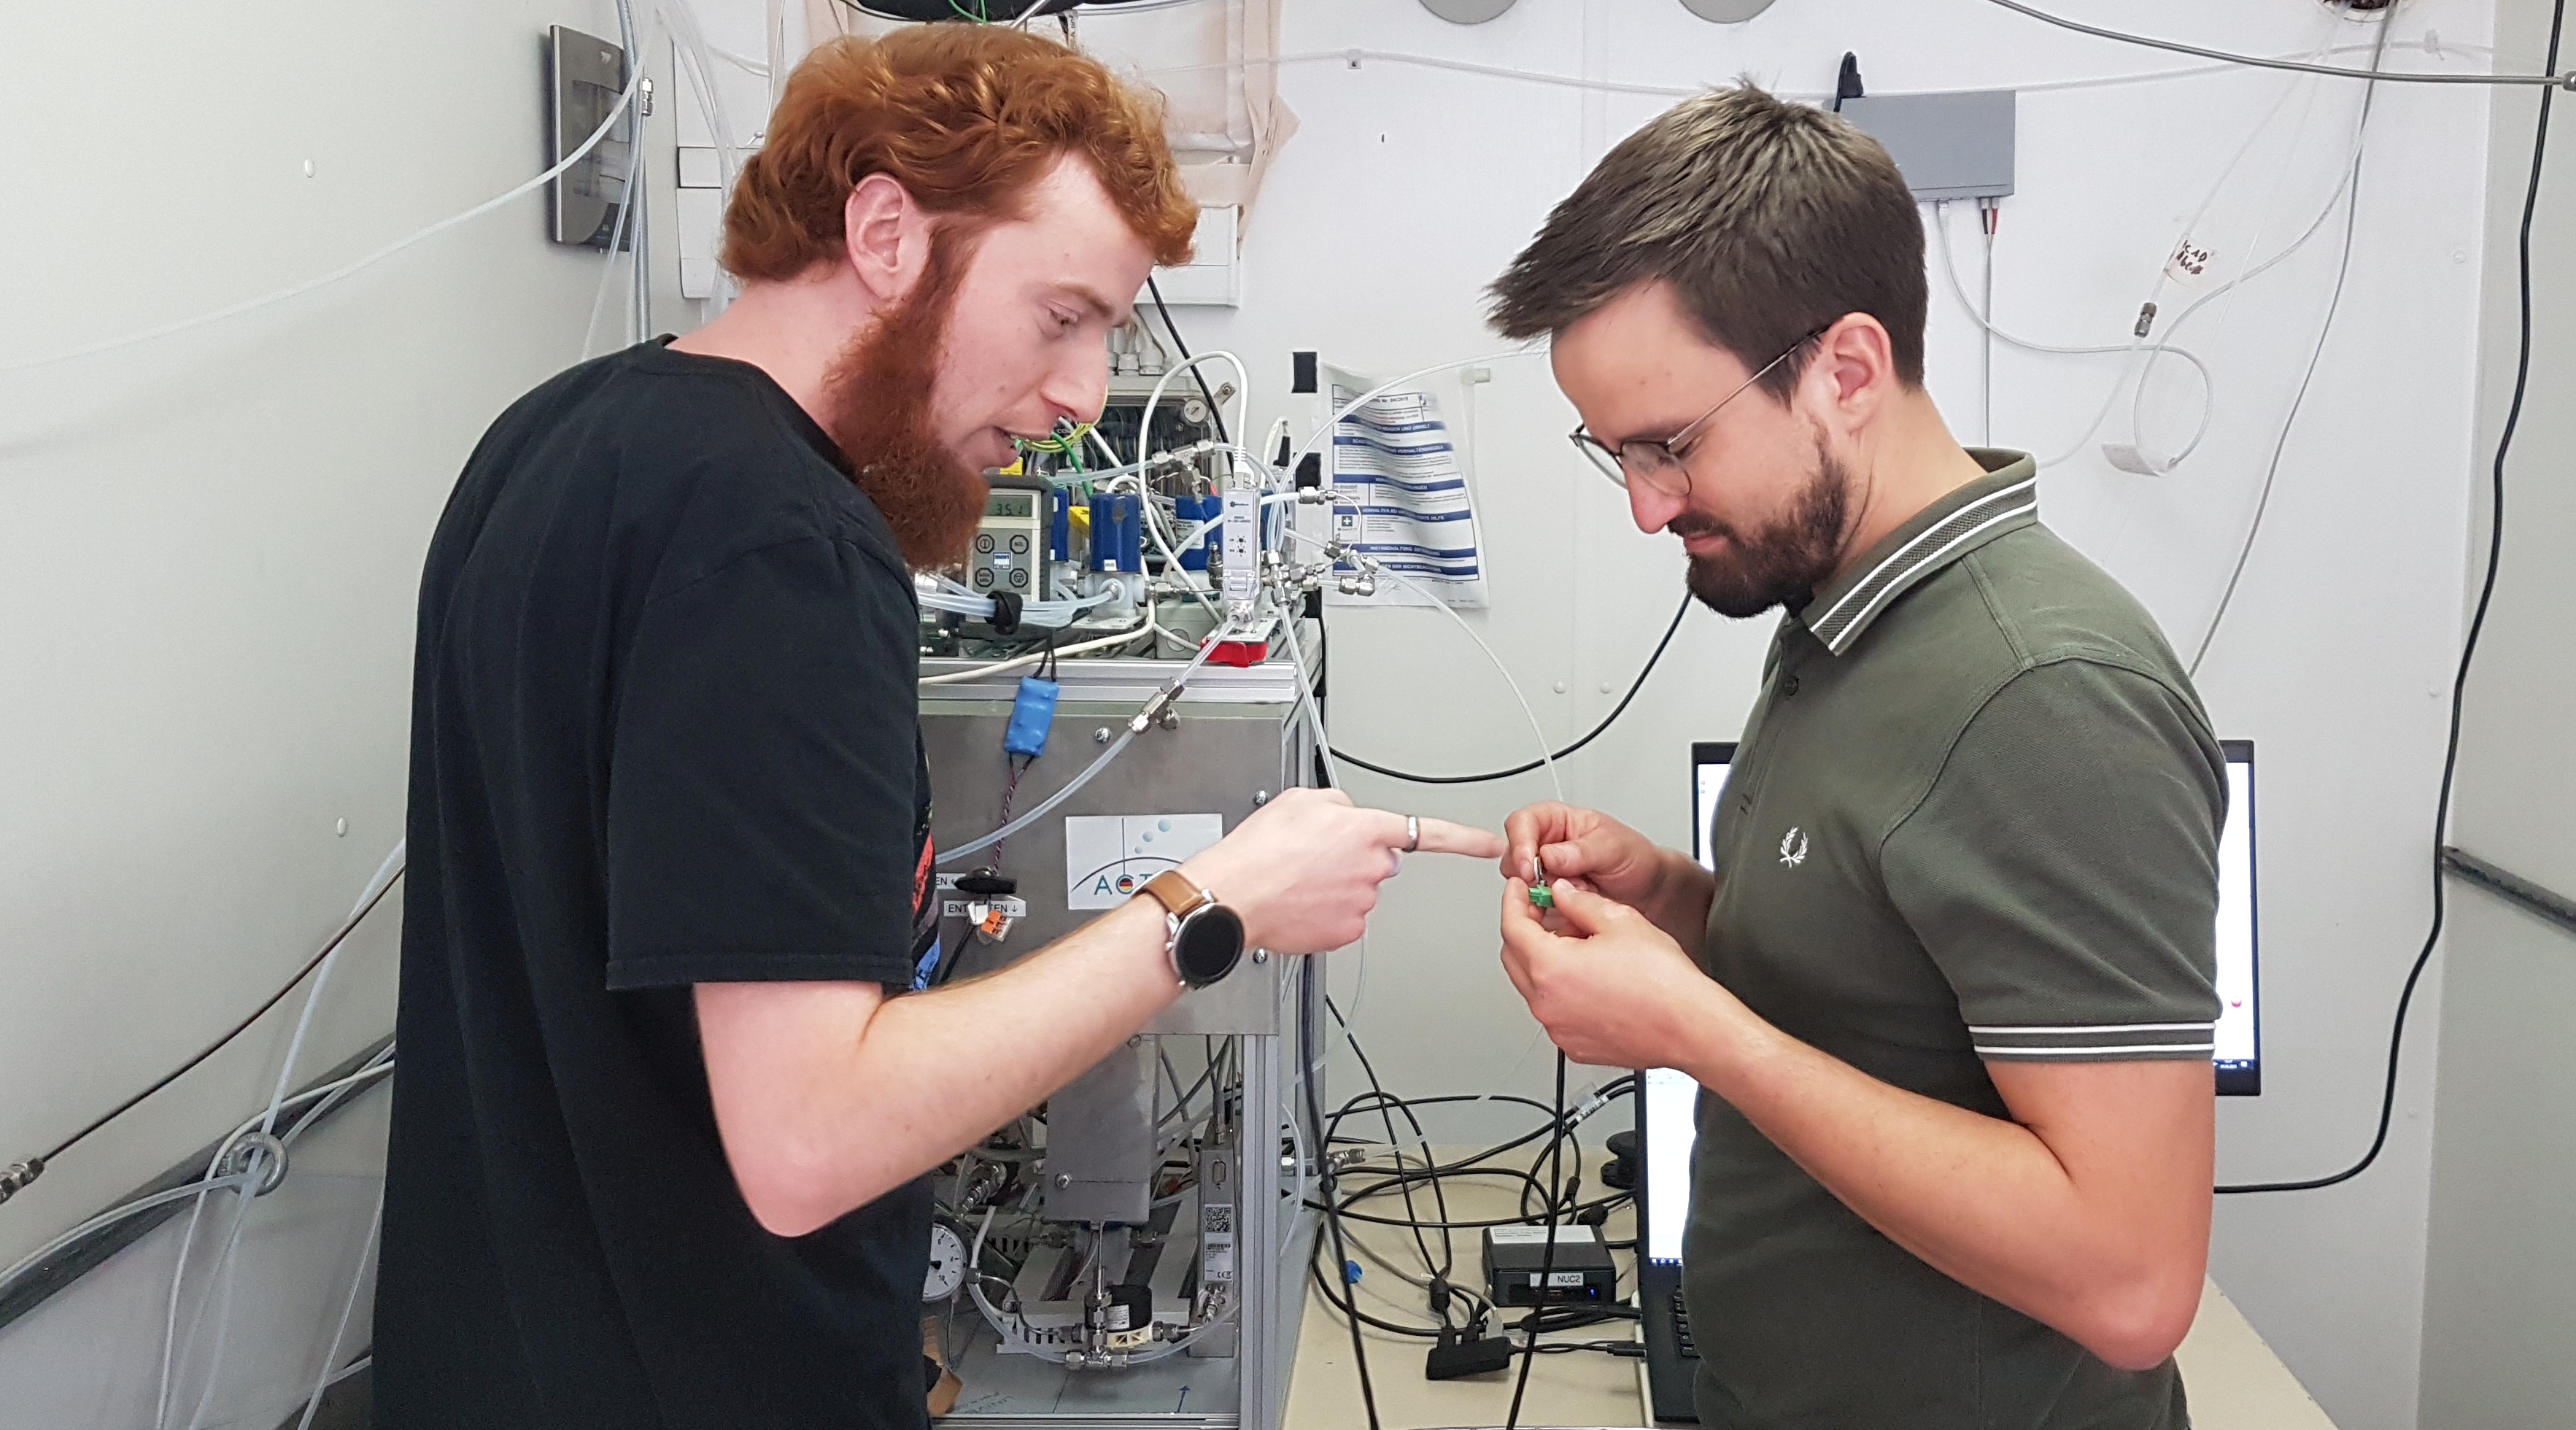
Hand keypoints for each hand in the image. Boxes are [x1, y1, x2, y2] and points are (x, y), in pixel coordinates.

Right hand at [1187, 789, 1502, 953]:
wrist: (1233, 896)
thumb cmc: (1258, 852)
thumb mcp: (1299, 801)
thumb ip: (1338, 806)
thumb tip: (1349, 817)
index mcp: (1366, 831)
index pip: (1430, 834)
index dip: (1466, 840)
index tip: (1491, 846)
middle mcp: (1372, 869)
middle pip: (1378, 862)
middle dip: (1354, 859)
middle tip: (1313, 858)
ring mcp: (1362, 904)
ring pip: (1358, 890)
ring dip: (1335, 885)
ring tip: (1296, 880)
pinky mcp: (1347, 932)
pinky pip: (1344, 918)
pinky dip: (1325, 912)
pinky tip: (1299, 903)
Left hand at [1498, 877, 1725, 1070]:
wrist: (1690, 1027)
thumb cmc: (1664, 982)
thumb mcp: (1620, 921)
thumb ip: (1579, 902)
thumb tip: (1561, 893)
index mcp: (1551, 968)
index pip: (1512, 926)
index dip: (1514, 901)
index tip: (1519, 889)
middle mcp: (1547, 1003)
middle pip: (1513, 957)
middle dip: (1523, 929)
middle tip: (1544, 910)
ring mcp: (1558, 1028)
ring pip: (1532, 986)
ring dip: (1542, 960)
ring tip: (1577, 944)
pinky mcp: (1574, 1045)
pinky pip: (1553, 1011)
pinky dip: (1558, 990)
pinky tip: (1588, 977)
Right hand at [1503, 802, 1670, 907]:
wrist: (1649, 890)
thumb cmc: (1634, 857)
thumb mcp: (1612, 847)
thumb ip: (1579, 851)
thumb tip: (1548, 855)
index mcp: (1556, 821)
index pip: (1522, 824)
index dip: (1520, 845)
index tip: (1529, 868)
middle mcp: (1546, 846)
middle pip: (1513, 857)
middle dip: (1527, 876)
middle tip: (1548, 888)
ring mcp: (1546, 875)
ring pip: (1520, 887)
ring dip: (1540, 897)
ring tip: (1572, 897)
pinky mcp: (1549, 900)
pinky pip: (1534, 909)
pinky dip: (1547, 914)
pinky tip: (1569, 912)